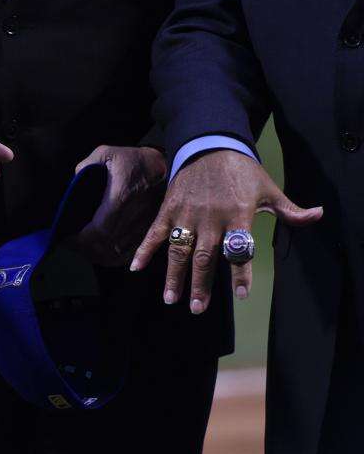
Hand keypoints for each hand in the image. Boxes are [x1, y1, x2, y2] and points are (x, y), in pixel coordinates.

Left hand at [74, 146, 166, 265]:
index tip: (67, 237)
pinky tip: (99, 254)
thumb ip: (86, 166)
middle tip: (70, 244)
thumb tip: (73, 182)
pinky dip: (111, 259)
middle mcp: (133, 217)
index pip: (99, 230)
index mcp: (121, 197)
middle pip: (105, 246)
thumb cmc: (133, 160)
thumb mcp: (107, 153)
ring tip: (81, 249)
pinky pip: (127, 254)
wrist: (165, 167)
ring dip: (95, 255)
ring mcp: (142, 228)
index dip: (81, 239)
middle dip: (84, 249)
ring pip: (116, 254)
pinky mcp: (147, 234)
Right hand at [131, 150, 322, 313]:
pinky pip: (154, 233)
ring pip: (179, 251)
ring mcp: (187, 215)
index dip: (241, 273)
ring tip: (171, 299)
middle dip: (200, 285)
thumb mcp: (269, 188)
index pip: (240, 249)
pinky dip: (144, 250)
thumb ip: (290, 209)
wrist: (211, 144)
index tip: (242, 295)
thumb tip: (317, 216)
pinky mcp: (169, 210)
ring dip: (174, 276)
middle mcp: (211, 218)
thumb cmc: (242, 170)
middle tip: (198, 308)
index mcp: (238, 214)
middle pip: (205, 257)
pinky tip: (136, 268)